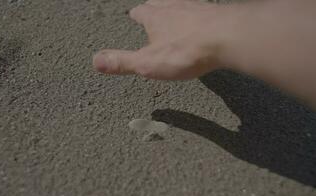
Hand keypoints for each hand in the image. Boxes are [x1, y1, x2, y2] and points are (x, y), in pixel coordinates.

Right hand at [93, 0, 234, 79]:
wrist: (226, 38)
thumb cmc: (185, 52)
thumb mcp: (148, 63)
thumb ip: (122, 62)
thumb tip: (94, 61)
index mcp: (155, 18)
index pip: (140, 13)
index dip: (136, 15)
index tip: (134, 14)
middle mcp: (173, 7)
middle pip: (159, 3)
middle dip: (154, 6)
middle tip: (151, 7)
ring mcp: (195, 7)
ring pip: (180, 2)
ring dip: (174, 5)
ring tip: (173, 7)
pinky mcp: (215, 12)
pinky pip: (203, 7)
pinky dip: (198, 10)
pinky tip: (202, 14)